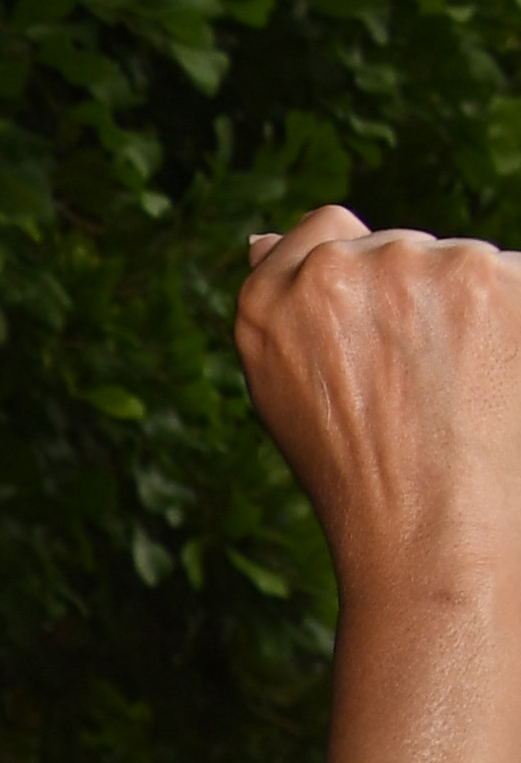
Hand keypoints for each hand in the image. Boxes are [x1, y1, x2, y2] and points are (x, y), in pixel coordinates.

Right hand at [234, 205, 520, 617]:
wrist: (432, 533)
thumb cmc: (358, 476)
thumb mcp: (286, 393)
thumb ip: (287, 310)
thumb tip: (266, 241)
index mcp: (271, 299)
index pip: (325, 229)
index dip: (357, 275)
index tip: (373, 335)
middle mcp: (342, 269)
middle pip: (406, 250)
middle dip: (420, 302)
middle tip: (419, 391)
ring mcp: (428, 265)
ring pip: (469, 266)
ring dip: (476, 313)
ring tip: (461, 394)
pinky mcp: (505, 276)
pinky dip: (516, 324)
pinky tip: (498, 380)